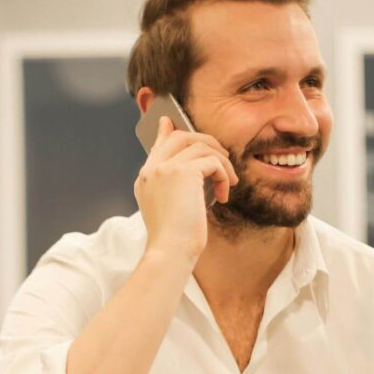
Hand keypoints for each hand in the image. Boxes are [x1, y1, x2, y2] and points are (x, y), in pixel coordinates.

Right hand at [134, 116, 238, 261]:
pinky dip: (223, 174)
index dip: (167, 132)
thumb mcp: (170, 210)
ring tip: (228, 182)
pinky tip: (224, 194)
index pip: (158, 145)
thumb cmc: (174, 240)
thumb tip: (195, 175)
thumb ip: (176, 188)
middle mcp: (152, 169)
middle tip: (222, 156)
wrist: (170, 251)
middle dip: (205, 141)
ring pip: (201, 146)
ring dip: (221, 162)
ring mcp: (165, 168)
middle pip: (180, 137)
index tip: (169, 122)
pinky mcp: (182, 171)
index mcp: (145, 179)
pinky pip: (212, 161)